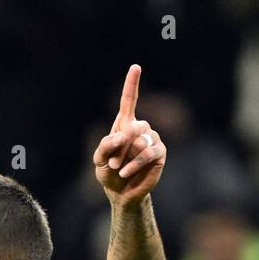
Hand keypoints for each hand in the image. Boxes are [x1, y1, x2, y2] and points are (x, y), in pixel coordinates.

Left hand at [93, 64, 166, 207]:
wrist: (120, 192)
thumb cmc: (109, 172)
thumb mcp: (98, 159)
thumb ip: (105, 145)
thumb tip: (122, 135)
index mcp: (124, 124)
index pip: (129, 100)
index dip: (132, 84)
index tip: (135, 67)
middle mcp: (141, 128)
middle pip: (133, 126)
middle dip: (120, 146)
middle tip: (112, 162)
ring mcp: (152, 139)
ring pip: (140, 141)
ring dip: (126, 157)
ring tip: (119, 168)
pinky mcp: (159, 153)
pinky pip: (148, 153)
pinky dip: (134, 163)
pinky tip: (125, 172)